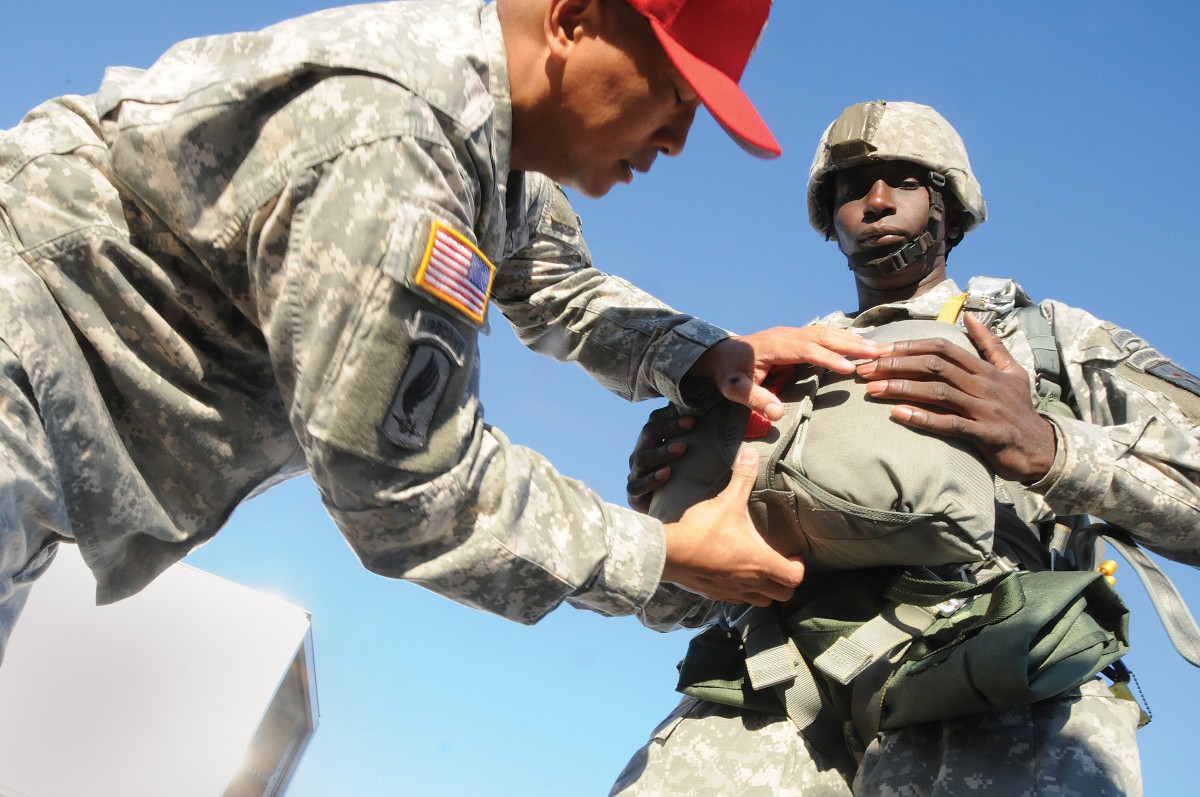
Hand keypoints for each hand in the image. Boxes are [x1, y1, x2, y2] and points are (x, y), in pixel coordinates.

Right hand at [626, 405, 694, 511]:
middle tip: (691, 423)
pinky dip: (652, 479)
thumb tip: (716, 418)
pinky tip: (667, 474)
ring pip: (643, 458)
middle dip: (669, 427)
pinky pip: (638, 485)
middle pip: (648, 433)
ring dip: (662, 451)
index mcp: (651, 442)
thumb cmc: (681, 480)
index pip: (654, 420)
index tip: (693, 414)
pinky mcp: (634, 494)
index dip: (671, 415)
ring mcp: (635, 474)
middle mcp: (640, 455)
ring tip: (681, 448)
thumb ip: (695, 440)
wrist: (665, 514)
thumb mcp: (688, 459)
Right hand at [661, 448, 805, 605]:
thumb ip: (743, 477)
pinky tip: (731, 573)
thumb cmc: (704, 531)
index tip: (791, 555)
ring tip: (757, 569)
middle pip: (783, 595)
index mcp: (761, 562)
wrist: (671, 554)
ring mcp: (733, 592)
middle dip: (784, 580)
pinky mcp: (715, 595)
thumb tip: (751, 452)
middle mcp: (751, 582)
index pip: (795, 577)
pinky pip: (737, 599)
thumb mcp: (727, 501)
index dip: (798, 567)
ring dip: (764, 588)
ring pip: (761, 601)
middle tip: (778, 562)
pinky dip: (741, 590)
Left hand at [692, 326, 881, 420]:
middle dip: (850, 344)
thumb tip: (777, 413)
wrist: (722, 354)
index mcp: (774, 345)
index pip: (807, 349)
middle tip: (877, 353)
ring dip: (852, 340)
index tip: (850, 368)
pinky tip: (861, 343)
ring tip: (877, 348)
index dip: (828, 358)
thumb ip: (753, 398)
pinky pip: (824, 335)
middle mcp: (787, 334)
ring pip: (827, 333)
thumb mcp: (734, 388)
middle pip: (823, 336)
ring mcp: (793, 333)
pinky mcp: (798, 337)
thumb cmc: (729, 372)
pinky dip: (844, 338)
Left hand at [857, 314, 1056, 482]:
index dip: (910, 346)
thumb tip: (971, 316)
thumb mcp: (1012, 371)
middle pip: (934, 366)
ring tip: (872, 389)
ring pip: (938, 392)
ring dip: (902, 389)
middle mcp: (984, 384)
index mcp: (985, 369)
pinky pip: (950, 423)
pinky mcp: (986, 434)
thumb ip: (990, 345)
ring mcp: (985, 409)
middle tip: (865, 369)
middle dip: (896, 365)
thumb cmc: (1020, 409)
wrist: (1042, 449)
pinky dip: (923, 418)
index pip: (943, 348)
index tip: (879, 349)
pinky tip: (897, 414)